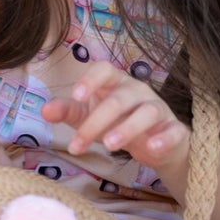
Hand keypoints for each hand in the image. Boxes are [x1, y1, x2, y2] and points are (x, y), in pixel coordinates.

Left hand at [42, 62, 188, 176]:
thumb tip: (45, 110)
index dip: (91, 80)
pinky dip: (164, 139)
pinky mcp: (174, 130)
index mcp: (116, 83)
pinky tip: (151, 149)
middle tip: (78, 145)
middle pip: (119, 99)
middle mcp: (138, 91)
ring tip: (109, 146)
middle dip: (97, 121)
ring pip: (146, 113)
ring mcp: (159, 109)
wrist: (157, 145)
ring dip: (127, 128)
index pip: (105, 69)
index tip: (76, 95)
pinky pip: (173, 131)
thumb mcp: (90, 116)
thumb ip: (69, 111)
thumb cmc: (117, 123)